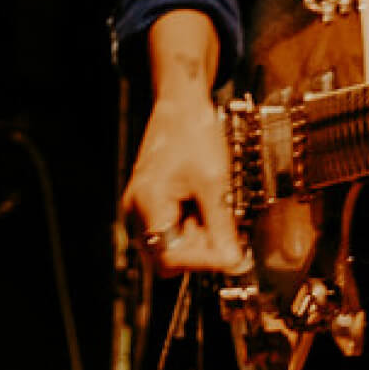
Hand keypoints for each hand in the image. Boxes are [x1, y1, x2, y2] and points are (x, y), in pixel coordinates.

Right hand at [124, 91, 246, 272]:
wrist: (181, 107)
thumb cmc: (192, 133)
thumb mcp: (214, 182)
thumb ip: (221, 225)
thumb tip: (232, 260)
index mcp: (148, 203)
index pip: (169, 257)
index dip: (202, 262)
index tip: (229, 259)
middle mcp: (137, 210)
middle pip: (166, 256)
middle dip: (199, 249)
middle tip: (226, 234)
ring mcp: (141, 207)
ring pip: (170, 245)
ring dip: (196, 237)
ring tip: (214, 209)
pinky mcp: (151, 204)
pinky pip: (170, 229)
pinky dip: (191, 226)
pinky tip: (205, 206)